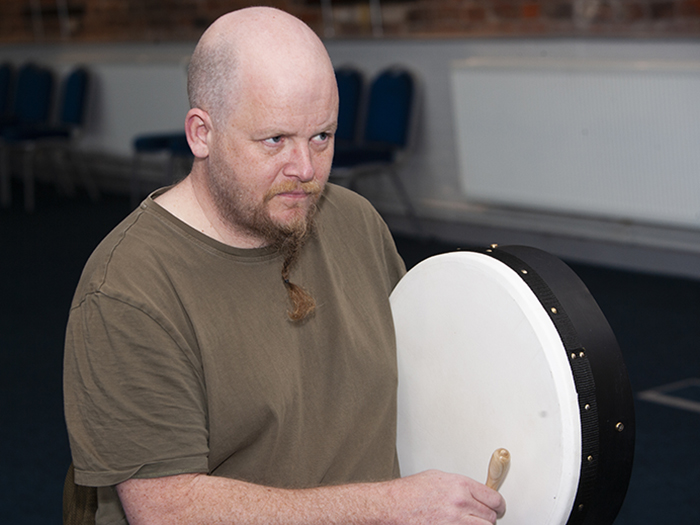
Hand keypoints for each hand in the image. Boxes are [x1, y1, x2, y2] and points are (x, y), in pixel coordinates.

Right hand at [386, 470, 505, 523]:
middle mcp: (460, 503)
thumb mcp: (439, 478)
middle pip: (491, 517)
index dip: (499, 505)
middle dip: (487, 518)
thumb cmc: (411, 492)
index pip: (494, 499)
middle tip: (481, 517)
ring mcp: (454, 522)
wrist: (393, 506)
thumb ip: (462, 486)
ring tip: (469, 522)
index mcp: (460, 485)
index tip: (498, 508)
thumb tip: (477, 493)